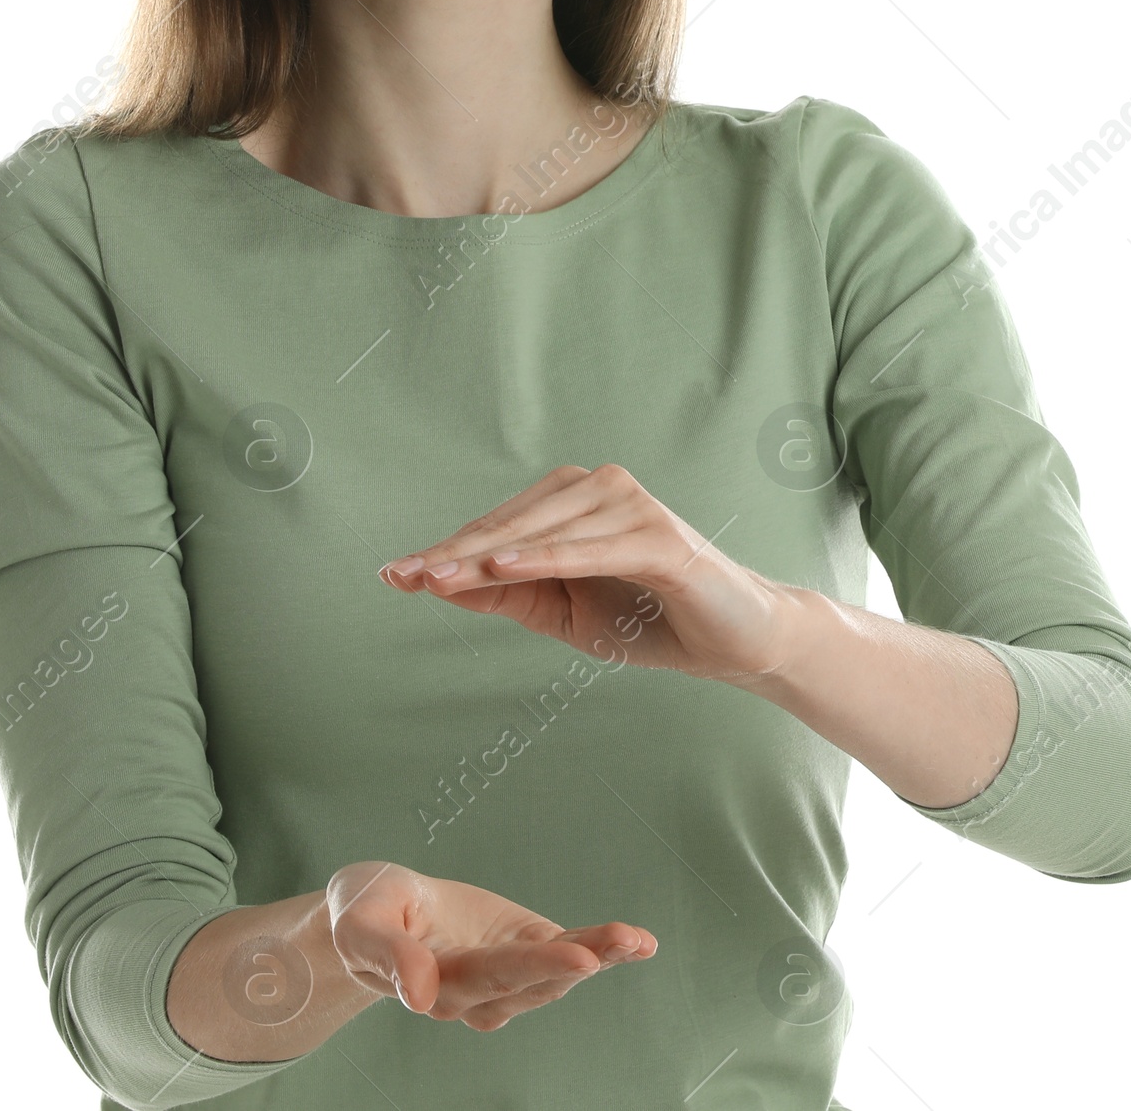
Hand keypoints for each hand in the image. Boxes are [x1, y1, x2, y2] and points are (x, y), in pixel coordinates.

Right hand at [326, 861, 655, 1031]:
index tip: (576, 959)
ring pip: (556, 973)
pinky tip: (639, 942)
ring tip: (636, 938)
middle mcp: (476, 993)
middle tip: (623, 942)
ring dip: (600, 955)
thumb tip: (418, 991)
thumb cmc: (363, 912)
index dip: (533, 967)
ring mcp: (503, 978)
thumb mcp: (359, 920)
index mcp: (435, 983)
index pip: (489, 976)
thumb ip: (386, 954)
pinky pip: (566, 954)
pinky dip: (604, 949)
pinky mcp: (523, 953)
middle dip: (579, 962)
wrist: (373, 914)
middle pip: (532, 979)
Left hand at [377, 463, 798, 682]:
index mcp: (575, 501)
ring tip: (441, 578)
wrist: (736, 642)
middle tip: (407, 576)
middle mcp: (601, 488)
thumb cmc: (650, 619)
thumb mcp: (564, 613)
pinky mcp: (661, 536)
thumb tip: (436, 582)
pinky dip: (547, 556)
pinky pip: (591, 547)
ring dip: (490, 556)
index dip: (448, 551)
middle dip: (457, 553)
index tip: (395, 573)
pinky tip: (506, 567)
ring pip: (545, 531)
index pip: (499, 526)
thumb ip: (507, 594)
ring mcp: (632, 506)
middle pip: (513, 523)